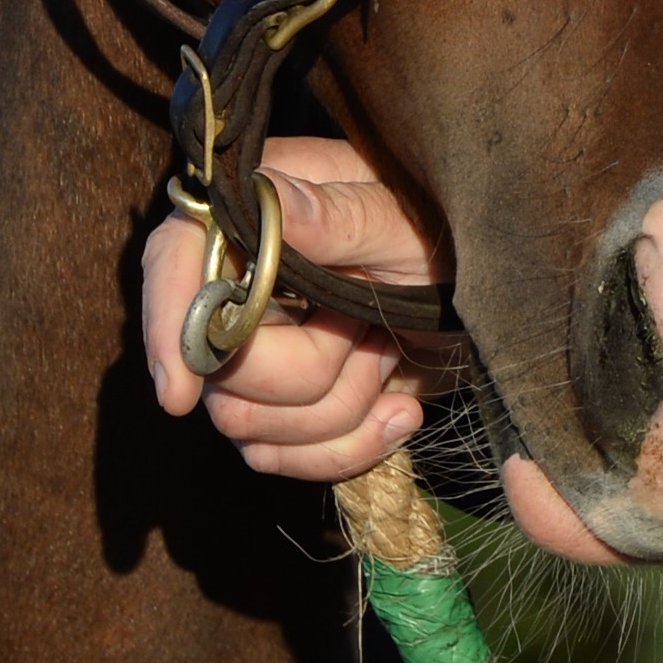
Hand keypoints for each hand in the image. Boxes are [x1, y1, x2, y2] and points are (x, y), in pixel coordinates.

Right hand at [141, 135, 453, 481]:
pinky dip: (348, 446)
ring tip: (384, 355)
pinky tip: (399, 410)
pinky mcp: (285, 406)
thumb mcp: (404, 222)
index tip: (180, 394)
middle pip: (221, 366)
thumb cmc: (445, 234)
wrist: (494, 303)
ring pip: (248, 425)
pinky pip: (282, 458)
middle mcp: (240, 279)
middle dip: (309, 372)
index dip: (168, 321)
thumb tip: (274, 203)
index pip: (175, 256)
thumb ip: (340, 216)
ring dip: (337, 407)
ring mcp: (258, 348)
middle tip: (369, 334)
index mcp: (257, 211)